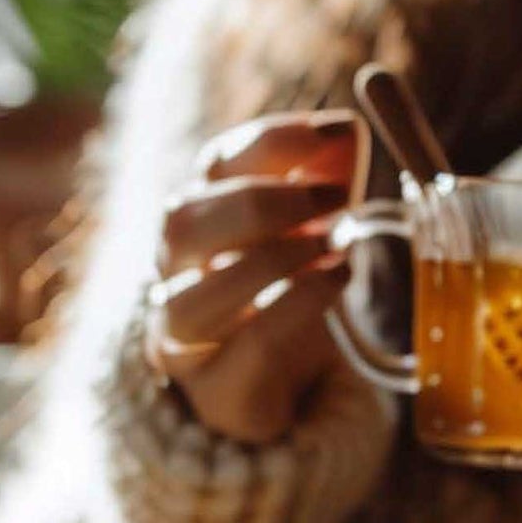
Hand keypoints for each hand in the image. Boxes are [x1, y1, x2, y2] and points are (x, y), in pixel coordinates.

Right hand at [147, 110, 360, 443]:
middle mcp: (175, 272)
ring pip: (193, 296)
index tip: (339, 132)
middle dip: (262, 203)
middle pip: (182, 223)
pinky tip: (337, 280)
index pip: (216, 165)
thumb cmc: (291, 296)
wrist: (285, 392)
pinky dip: (297, 307)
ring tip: (333, 244)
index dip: (275, 143)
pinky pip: (248, 346)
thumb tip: (346, 130)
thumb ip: (328, 181)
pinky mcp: (217, 390)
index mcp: (199, 218)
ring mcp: (184, 335)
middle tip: (335, 198)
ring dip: (270, 261)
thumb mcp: (316, 230)